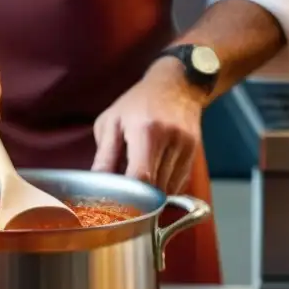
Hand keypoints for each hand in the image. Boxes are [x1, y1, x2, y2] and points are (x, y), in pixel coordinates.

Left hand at [91, 58, 201, 192]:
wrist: (178, 84)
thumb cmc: (137, 103)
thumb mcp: (112, 122)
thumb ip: (104, 156)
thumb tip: (95, 186)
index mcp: (146, 130)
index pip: (141, 176)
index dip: (129, 196)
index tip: (116, 204)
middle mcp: (171, 139)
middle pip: (155, 187)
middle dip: (138, 198)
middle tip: (122, 200)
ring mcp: (186, 146)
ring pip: (167, 189)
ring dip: (151, 195)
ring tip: (137, 186)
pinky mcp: (194, 153)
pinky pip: (178, 184)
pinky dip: (163, 188)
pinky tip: (152, 179)